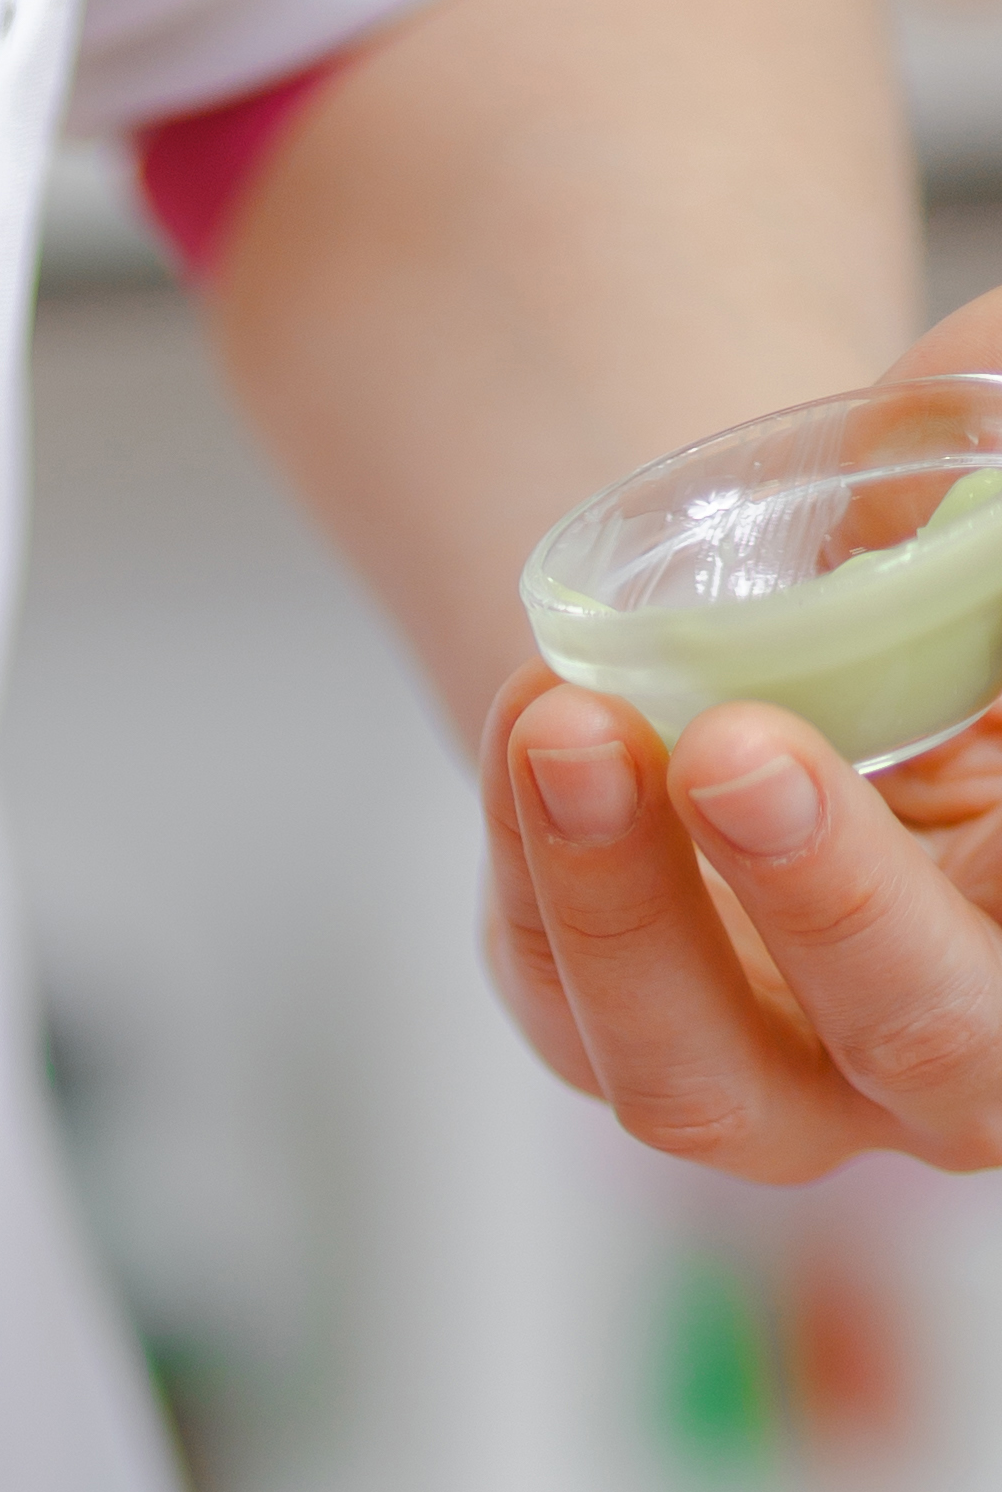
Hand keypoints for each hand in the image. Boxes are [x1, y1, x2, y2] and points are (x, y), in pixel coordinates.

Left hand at [482, 290, 1001, 1183]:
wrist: (825, 671)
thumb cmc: (970, 589)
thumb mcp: (986, 519)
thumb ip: (987, 456)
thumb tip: (943, 398)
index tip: (977, 663)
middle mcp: (971, 1047)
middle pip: (927, 1032)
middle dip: (831, 897)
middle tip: (735, 748)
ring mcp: (796, 1093)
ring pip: (701, 1078)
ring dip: (625, 905)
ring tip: (568, 725)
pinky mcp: (646, 1058)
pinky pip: (570, 1006)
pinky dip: (538, 859)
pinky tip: (534, 705)